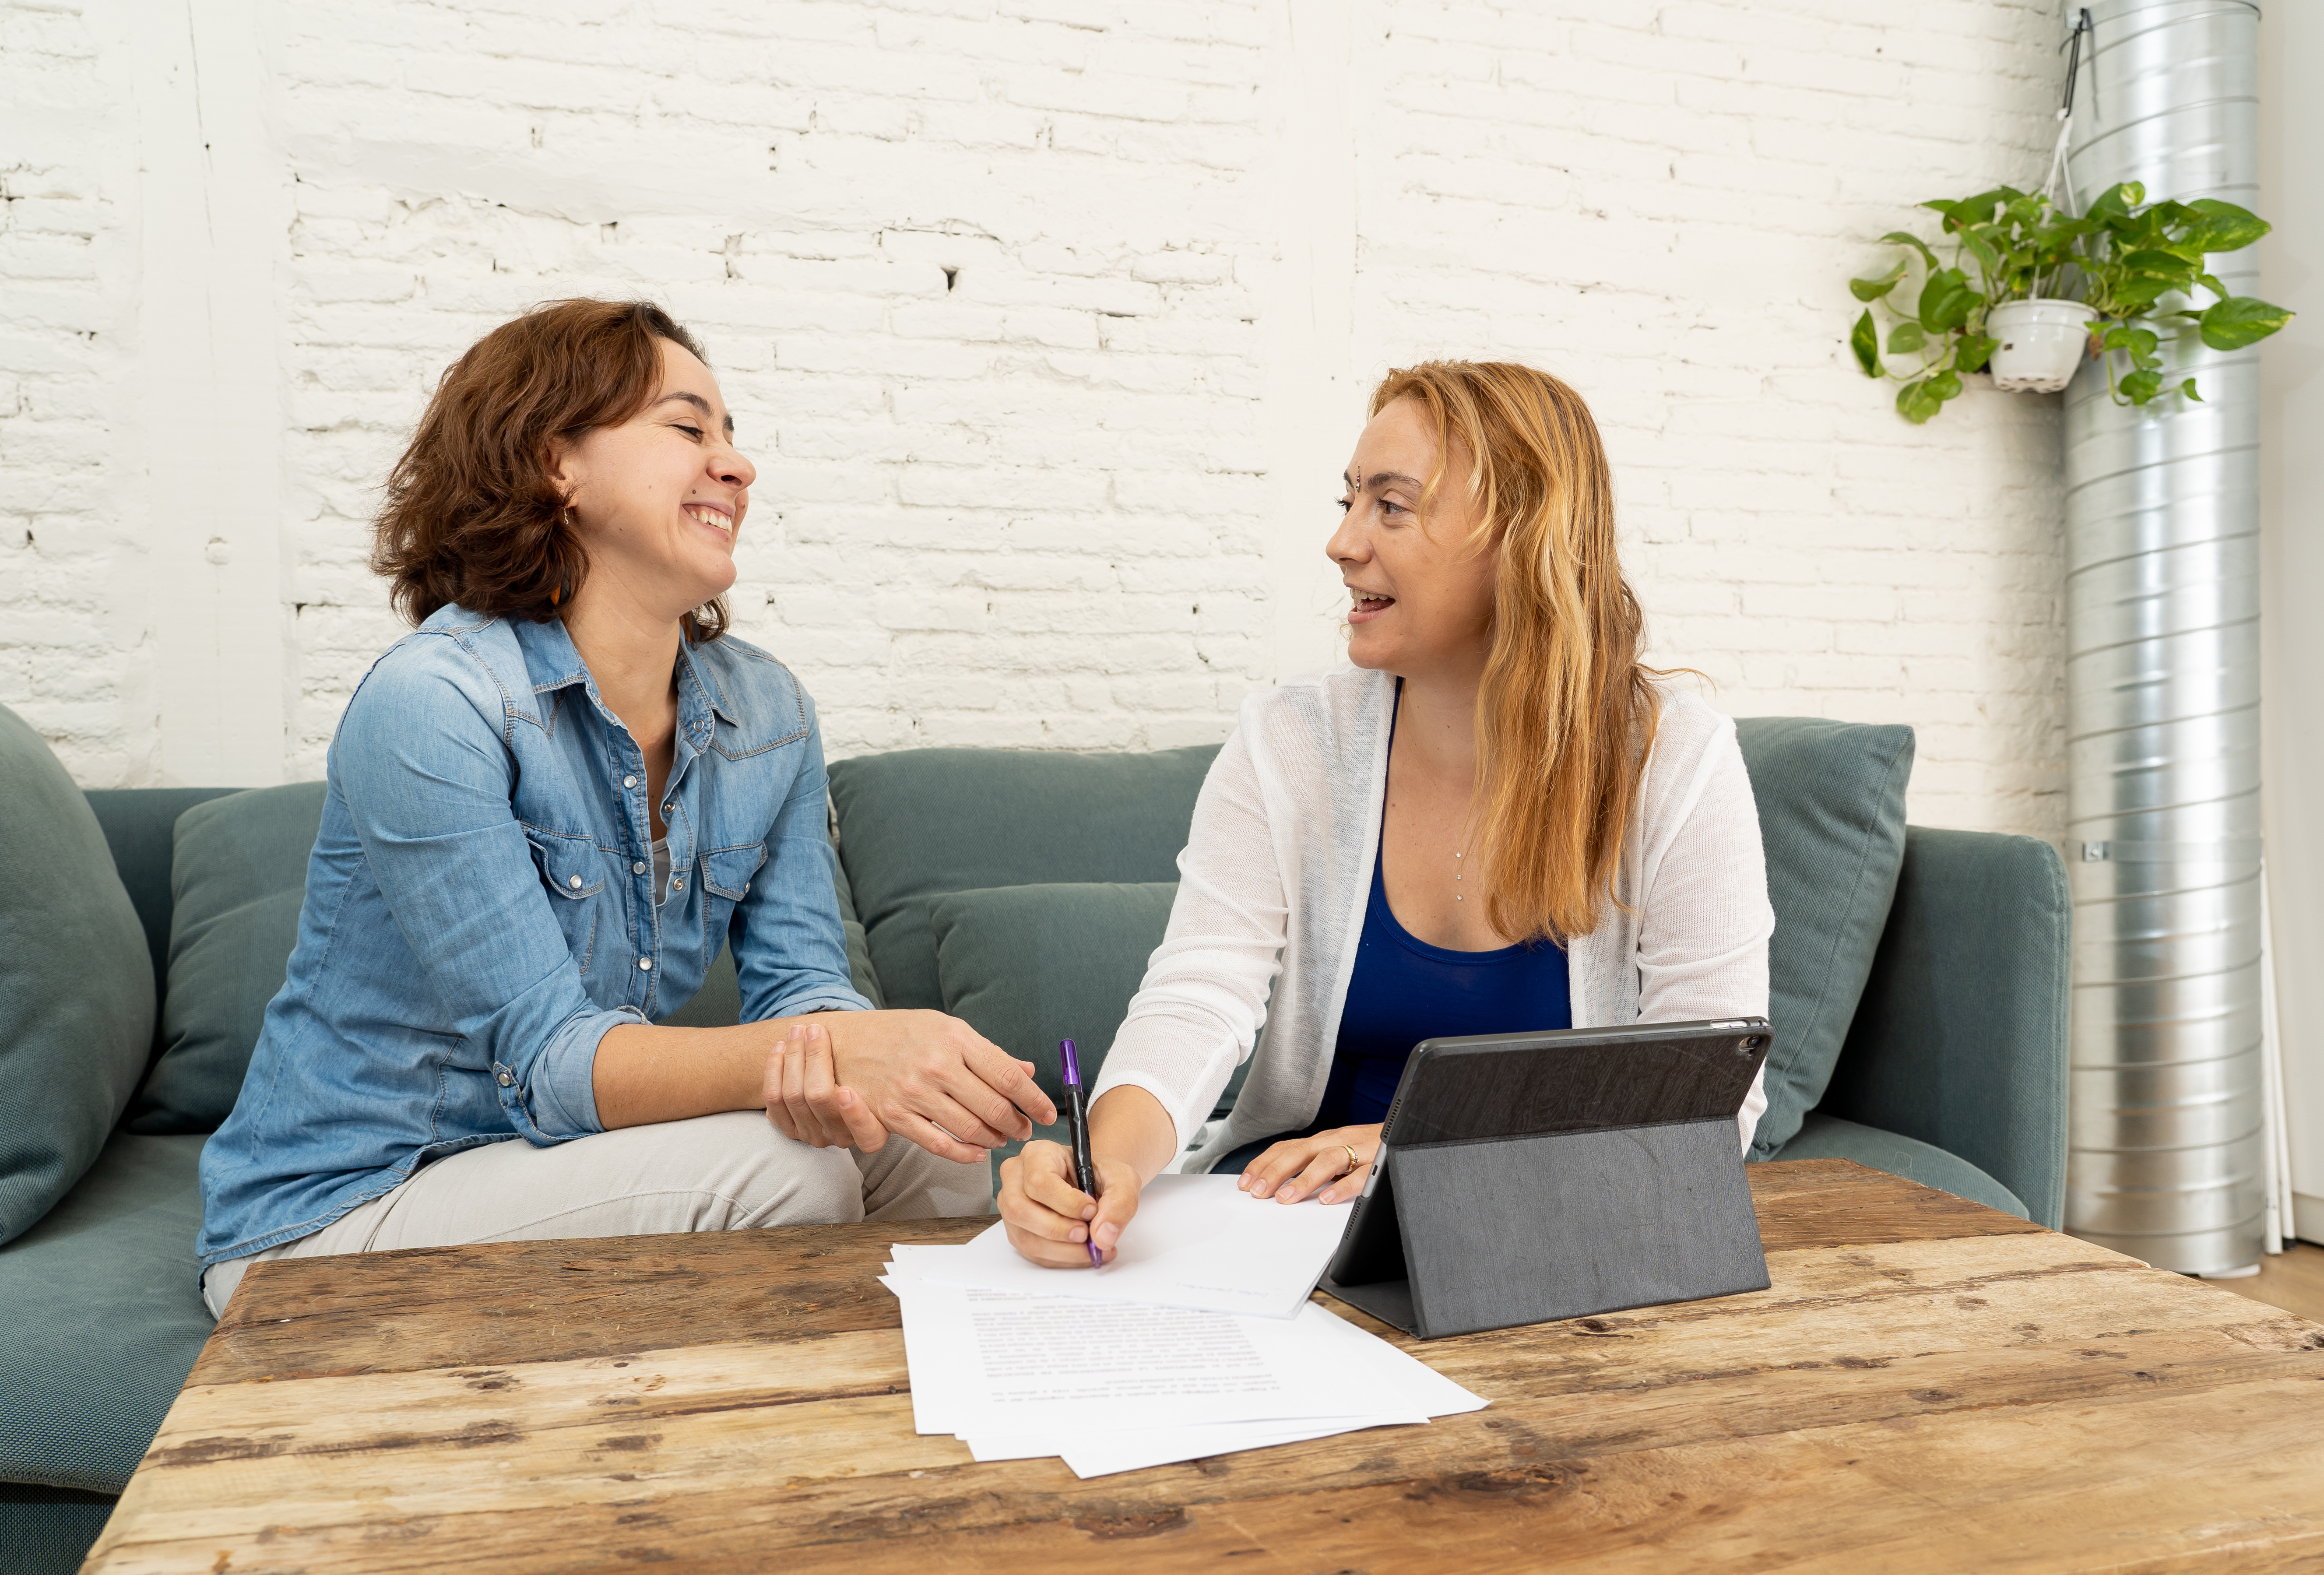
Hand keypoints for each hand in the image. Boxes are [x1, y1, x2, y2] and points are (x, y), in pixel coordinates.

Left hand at [761, 1020, 884, 1149]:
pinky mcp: (788, 1129)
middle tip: (815, 1029)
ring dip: (792, 1056)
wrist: (833, 1089)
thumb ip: (875, 1067)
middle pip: (818, 1098)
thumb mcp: (877, 1077)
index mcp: (871, 1132)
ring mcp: (812, 1134)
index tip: (845, 1090)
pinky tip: (780, 1048)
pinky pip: (773, 1100)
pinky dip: (774, 1069)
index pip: (867, 1136)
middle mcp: (840, 1137)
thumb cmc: (863, 1076)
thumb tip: (878, 1036)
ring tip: (797, 1032)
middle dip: (814, 1057)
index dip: (855, 1115)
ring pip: (793, 1095)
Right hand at [815, 1009, 1058, 1163]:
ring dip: (994, 1139)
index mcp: (955, 1037)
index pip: (1008, 1076)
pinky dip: (965, 1153)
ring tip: (1001, 1139)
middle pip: (993, 1106)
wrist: (845, 1042)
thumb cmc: (900, 1033)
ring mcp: (914, 1092)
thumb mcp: (945, 1028)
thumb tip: (1026, 1072)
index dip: (1035, 1100)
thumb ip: (987, 1053)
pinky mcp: (895, 1115)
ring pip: (970, 1128)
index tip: (1048, 1113)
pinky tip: (977, 1152)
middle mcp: (937, 1064)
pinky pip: (939, 1144)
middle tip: (1025, 1130)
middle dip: (1017, 1124)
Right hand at [998, 1139, 1141, 1266]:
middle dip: (1058, 1230)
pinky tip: (1082, 1253)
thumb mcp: (1122, 1179)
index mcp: (1037, 1154)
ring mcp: (1011, 1206)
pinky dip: (1061, 1259)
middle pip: (1020, 1209)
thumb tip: (1103, 1236)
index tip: (1091, 1209)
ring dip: (1062, 1250)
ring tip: (1090, 1248)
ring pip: (1025, 1237)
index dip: (1066, 1202)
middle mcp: (1016, 1178)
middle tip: (1087, 1234)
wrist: (1096, 1186)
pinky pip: (1031, 1253)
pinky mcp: (1017, 1231)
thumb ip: (1120, 1202)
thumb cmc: (1101, 1176)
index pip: (1039, 1181)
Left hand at [1237, 1124, 1379, 1204]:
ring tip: (1285, 1198)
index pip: (1287, 1147)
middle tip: (1257, 1192)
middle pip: (1300, 1151)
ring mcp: (1358, 1149)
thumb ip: (1314, 1166)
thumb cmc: (1370, 1148)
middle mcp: (1337, 1140)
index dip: (1264, 1163)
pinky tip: (1328, 1199)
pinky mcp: (1380, 1160)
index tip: (1245, 1182)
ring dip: (1304, 1179)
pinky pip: (1361, 1174)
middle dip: (1275, 1171)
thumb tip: (1280, 1186)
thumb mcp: (1338, 1154)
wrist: (1410, 1132)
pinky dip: (1343, 1186)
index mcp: (1323, 1140)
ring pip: (1328, 1159)